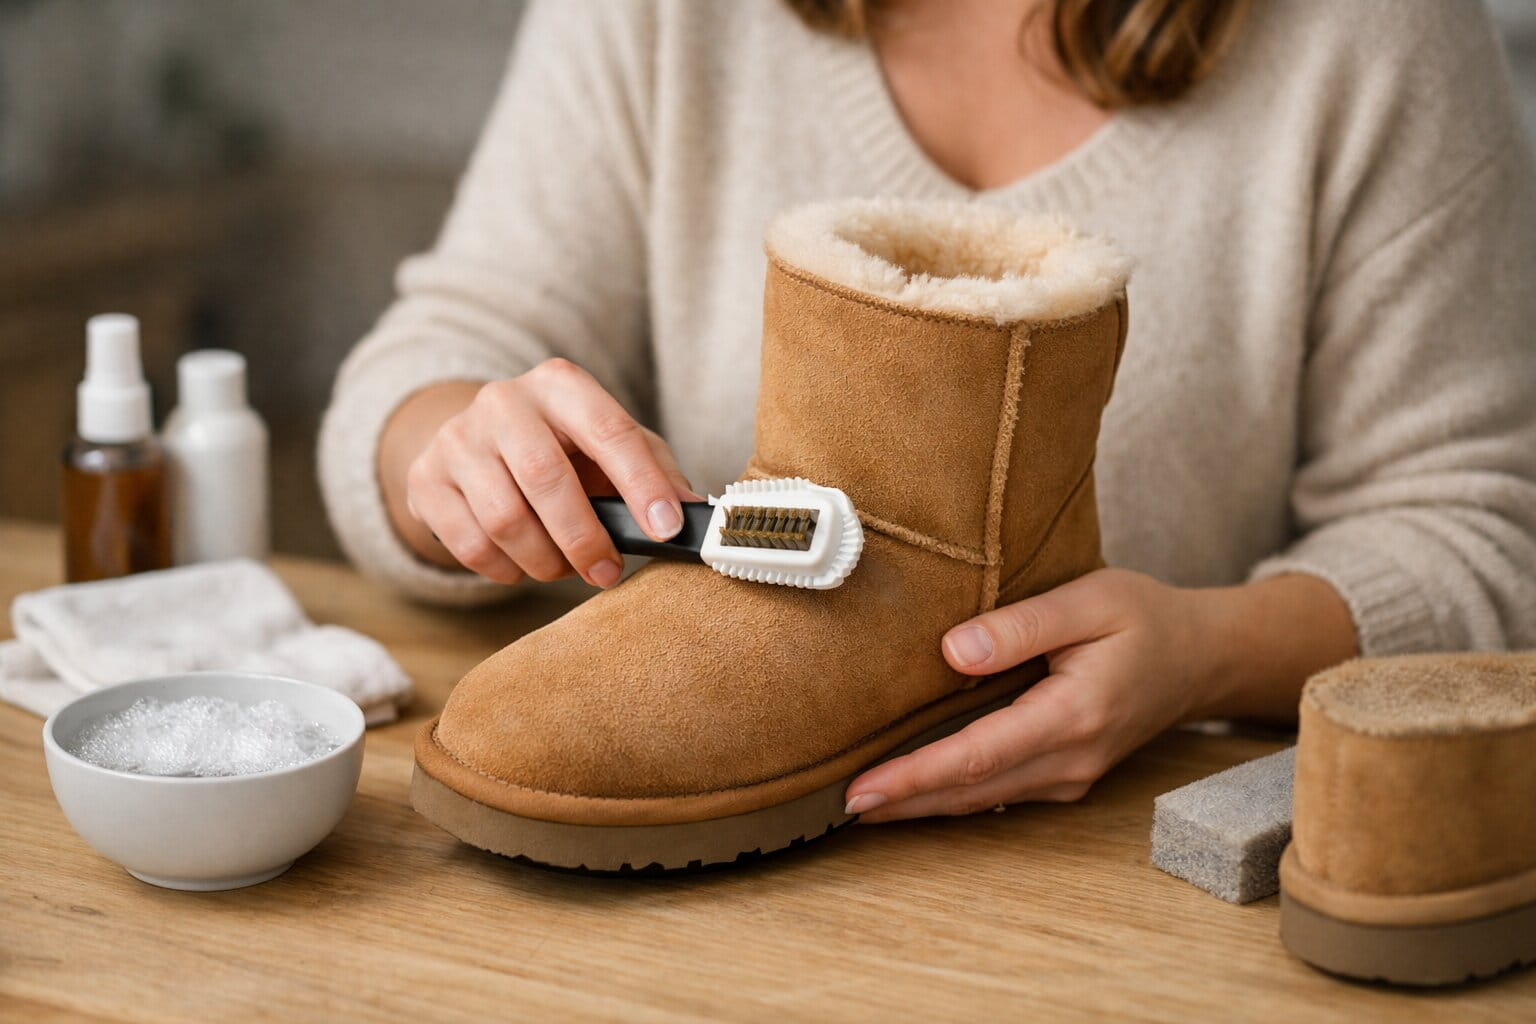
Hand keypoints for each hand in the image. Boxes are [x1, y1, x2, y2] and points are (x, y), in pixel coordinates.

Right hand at [392, 359, 698, 586]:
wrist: (479, 444)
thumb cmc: (564, 449)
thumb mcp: (613, 446)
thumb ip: (656, 472)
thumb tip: (692, 512)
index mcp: (561, 385)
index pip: (609, 430)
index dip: (641, 483)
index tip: (665, 528)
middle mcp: (504, 401)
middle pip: (546, 478)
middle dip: (584, 537)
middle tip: (606, 572)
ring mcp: (457, 438)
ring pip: (504, 518)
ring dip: (544, 560)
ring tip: (563, 567)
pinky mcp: (427, 478)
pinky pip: (469, 544)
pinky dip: (504, 569)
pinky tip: (521, 563)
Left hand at [843, 570, 1200, 821]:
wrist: (1201, 656)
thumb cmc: (1143, 618)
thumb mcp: (1090, 600)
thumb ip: (1021, 626)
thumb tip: (952, 651)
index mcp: (1074, 715)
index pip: (977, 756)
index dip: (914, 775)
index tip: (863, 789)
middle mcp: (1070, 759)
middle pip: (970, 790)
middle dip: (903, 801)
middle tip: (838, 807)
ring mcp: (1069, 775)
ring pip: (981, 799)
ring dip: (922, 804)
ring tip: (862, 805)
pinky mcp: (1064, 775)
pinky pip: (997, 792)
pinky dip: (952, 794)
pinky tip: (914, 791)